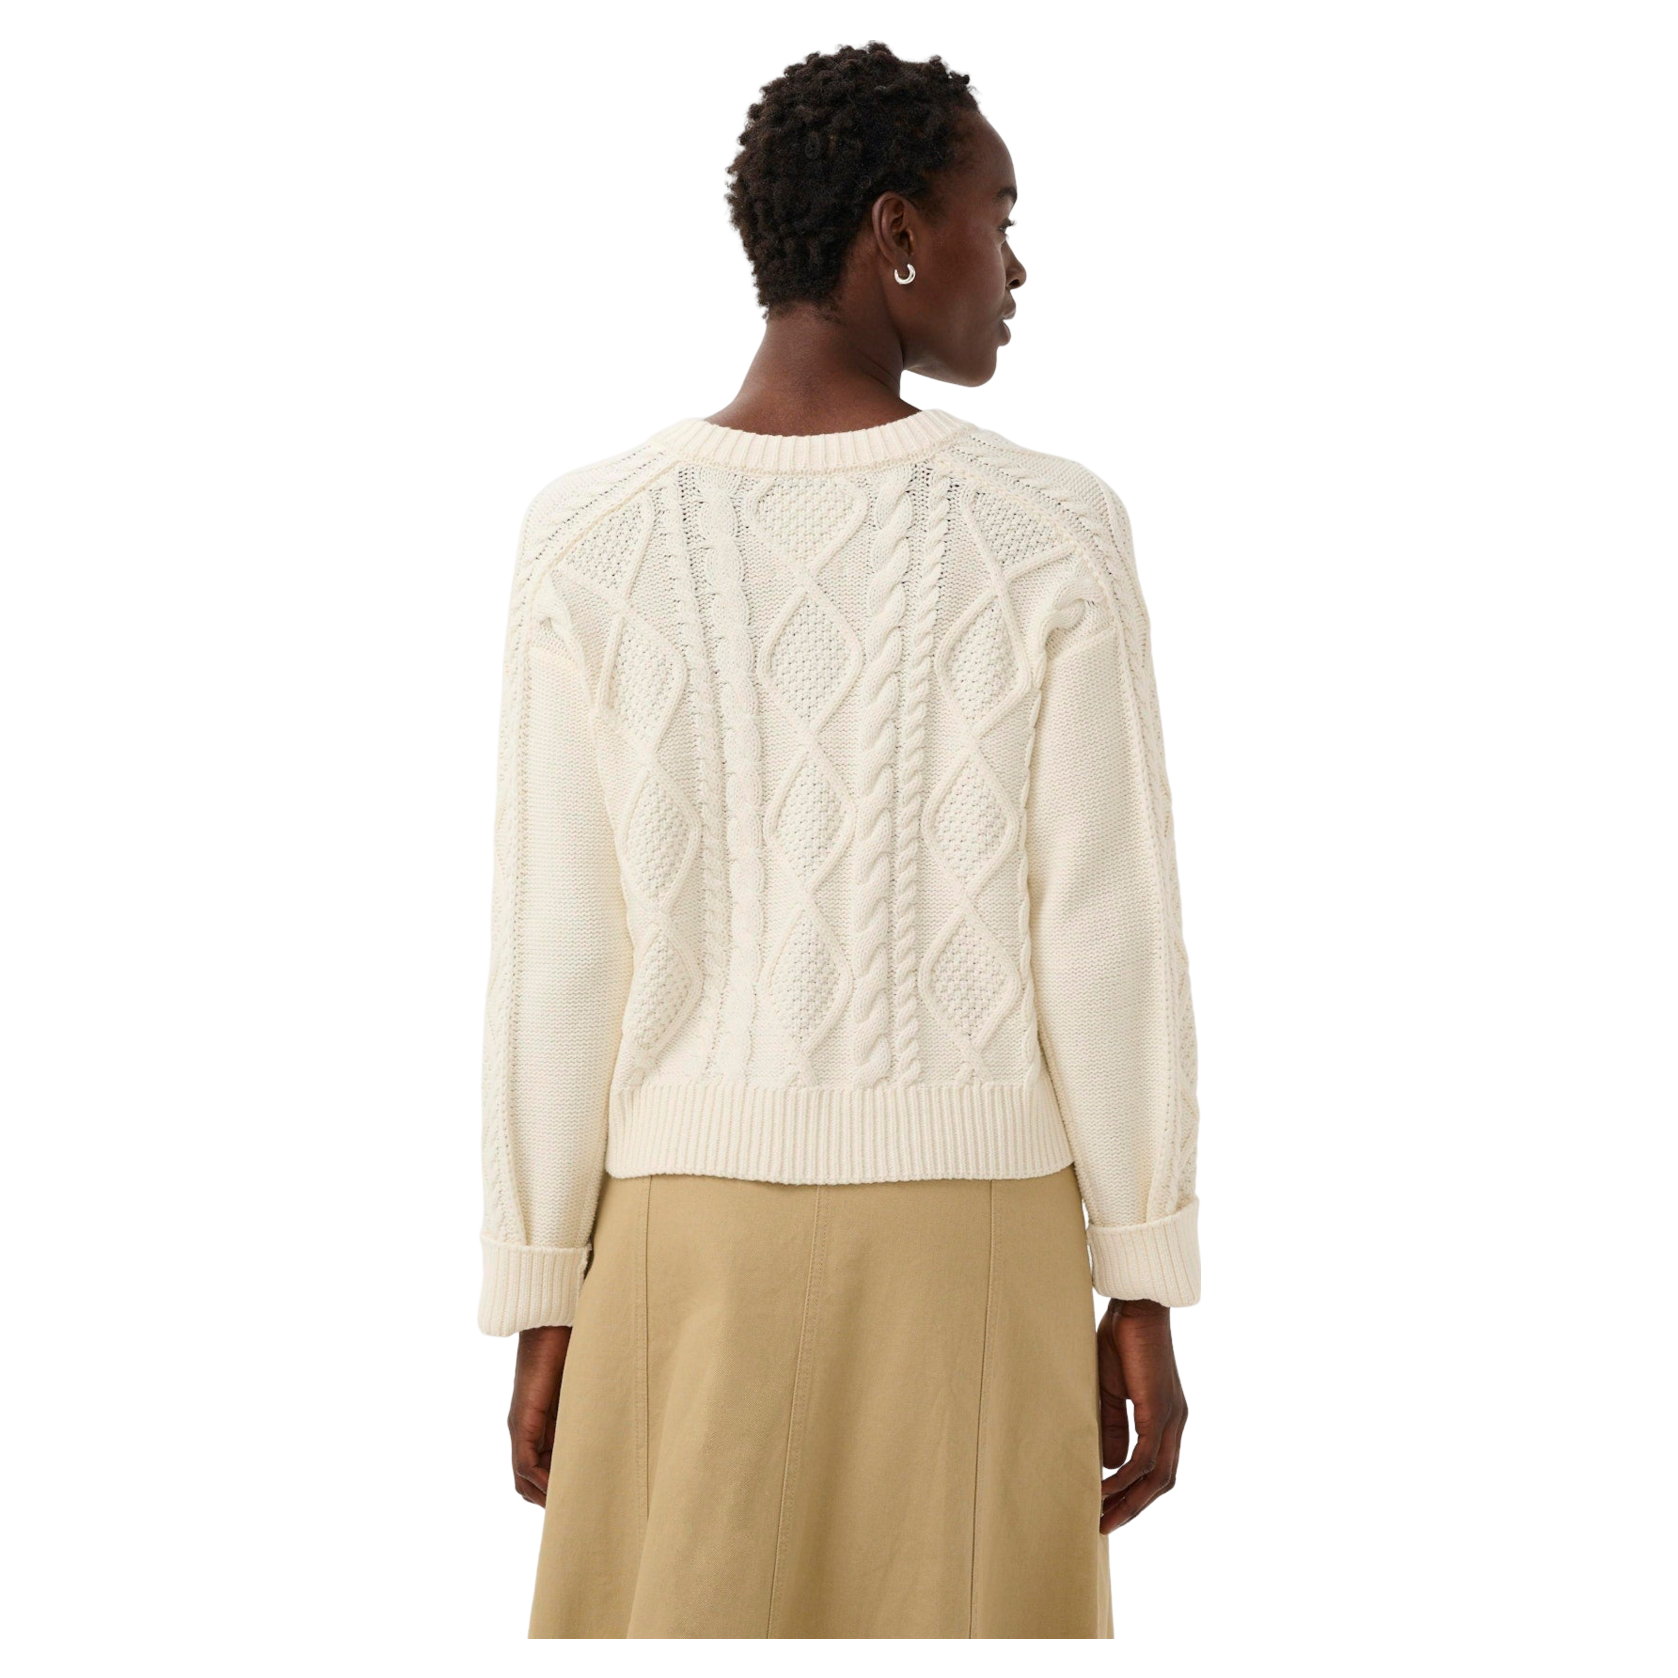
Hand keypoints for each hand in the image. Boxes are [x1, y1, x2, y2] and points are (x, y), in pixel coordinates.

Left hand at [506, 1325, 570, 1509]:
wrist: (550, 1320)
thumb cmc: (570, 1346)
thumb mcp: (583, 1389)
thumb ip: (588, 1410)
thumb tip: (615, 1425)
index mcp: (538, 1423)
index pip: (539, 1469)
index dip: (555, 1488)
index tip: (581, 1500)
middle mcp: (524, 1429)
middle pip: (526, 1481)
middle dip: (549, 1500)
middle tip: (577, 1513)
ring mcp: (520, 1426)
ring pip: (523, 1478)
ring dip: (544, 1497)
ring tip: (571, 1509)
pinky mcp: (522, 1419)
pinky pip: (525, 1463)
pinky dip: (540, 1481)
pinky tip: (560, 1490)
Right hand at [1097, 1298, 1186, 1534]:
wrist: (1133, 1307)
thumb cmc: (1119, 1339)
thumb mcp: (1110, 1391)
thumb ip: (1111, 1424)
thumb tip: (1107, 1462)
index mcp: (1167, 1417)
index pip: (1159, 1468)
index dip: (1138, 1492)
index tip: (1110, 1508)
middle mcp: (1176, 1423)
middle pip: (1163, 1482)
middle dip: (1135, 1508)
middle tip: (1105, 1526)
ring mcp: (1171, 1419)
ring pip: (1157, 1477)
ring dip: (1129, 1501)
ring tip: (1102, 1517)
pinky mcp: (1158, 1412)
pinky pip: (1144, 1459)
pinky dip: (1124, 1479)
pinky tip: (1102, 1488)